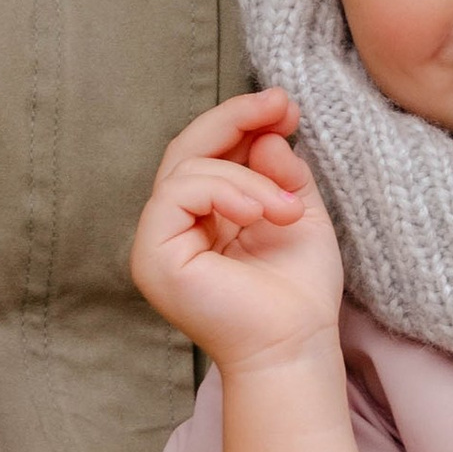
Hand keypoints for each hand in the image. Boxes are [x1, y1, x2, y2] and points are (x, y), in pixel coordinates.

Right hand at [131, 90, 346, 372]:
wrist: (295, 347)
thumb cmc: (299, 292)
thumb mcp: (297, 211)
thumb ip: (280, 171)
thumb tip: (266, 133)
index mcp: (204, 217)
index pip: (208, 153)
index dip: (241, 120)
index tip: (284, 104)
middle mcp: (174, 227)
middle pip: (187, 150)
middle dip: (235, 120)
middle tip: (279, 104)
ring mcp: (157, 242)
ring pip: (187, 170)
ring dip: (247, 178)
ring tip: (288, 210)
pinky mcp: (153, 257)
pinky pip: (178, 194)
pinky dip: (224, 191)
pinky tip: (261, 211)